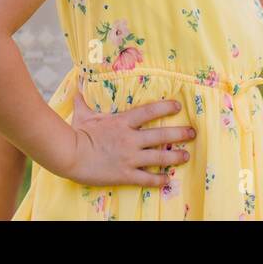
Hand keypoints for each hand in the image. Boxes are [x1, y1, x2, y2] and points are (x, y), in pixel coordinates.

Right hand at [59, 89, 194, 187]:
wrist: (70, 155)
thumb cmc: (76, 133)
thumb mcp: (82, 113)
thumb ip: (84, 99)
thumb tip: (78, 83)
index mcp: (122, 122)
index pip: (149, 111)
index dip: (166, 107)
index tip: (178, 106)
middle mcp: (130, 139)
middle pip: (161, 135)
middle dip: (179, 133)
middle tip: (193, 133)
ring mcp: (129, 157)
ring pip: (159, 157)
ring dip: (175, 157)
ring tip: (187, 155)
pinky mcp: (125, 174)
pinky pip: (146, 178)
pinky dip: (158, 180)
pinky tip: (167, 180)